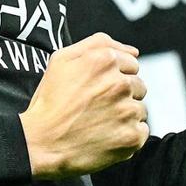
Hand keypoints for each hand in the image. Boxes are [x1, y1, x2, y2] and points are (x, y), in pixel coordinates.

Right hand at [19, 32, 148, 179]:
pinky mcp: (132, 137)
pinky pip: (141, 131)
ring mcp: (127, 111)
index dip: (115, 75)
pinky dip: (128, 134)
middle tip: (98, 104)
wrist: (43, 141)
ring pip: (139, 109)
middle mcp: (119, 83)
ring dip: (125, 114)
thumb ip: (97, 44)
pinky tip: (107, 134)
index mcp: (104, 60)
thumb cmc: (50, 100)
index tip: (99, 87)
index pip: (131, 63)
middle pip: (138, 85)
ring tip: (100, 121)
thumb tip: (133, 51)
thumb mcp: (62, 59)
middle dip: (122, 94)